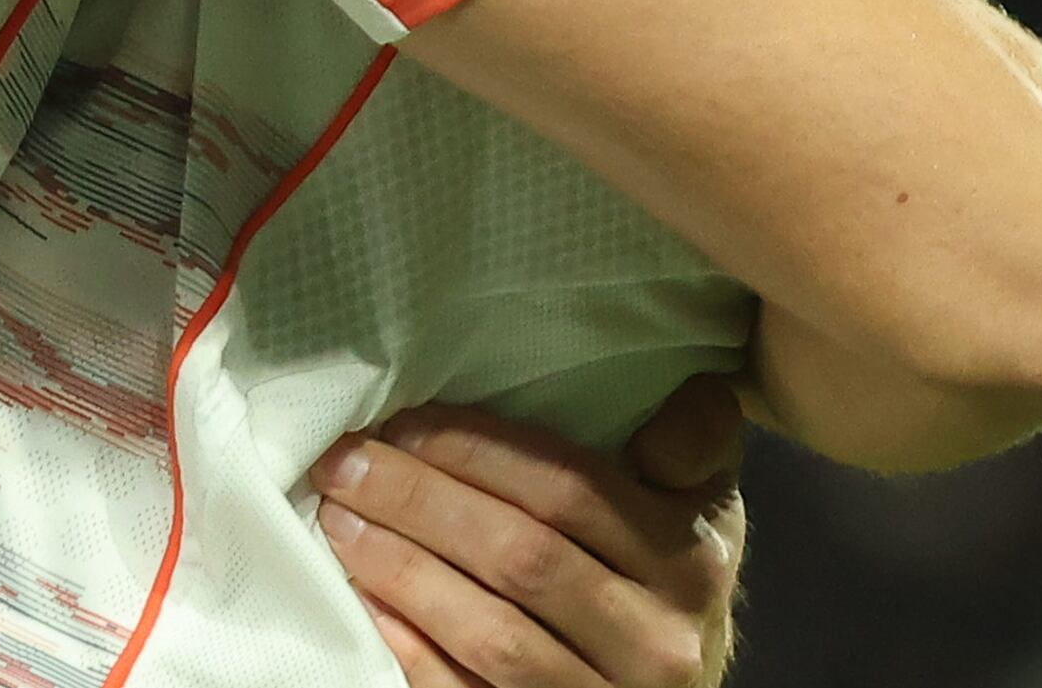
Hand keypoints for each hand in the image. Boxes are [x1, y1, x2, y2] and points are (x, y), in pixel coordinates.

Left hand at [311, 384, 747, 687]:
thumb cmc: (668, 583)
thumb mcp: (702, 507)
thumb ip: (693, 442)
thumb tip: (684, 392)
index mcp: (690, 560)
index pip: (570, 490)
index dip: (479, 451)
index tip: (404, 421)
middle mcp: (656, 640)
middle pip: (521, 557)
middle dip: (421, 501)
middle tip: (347, 463)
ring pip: (491, 635)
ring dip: (402, 571)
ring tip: (339, 521)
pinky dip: (410, 648)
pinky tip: (365, 602)